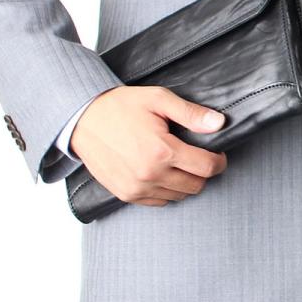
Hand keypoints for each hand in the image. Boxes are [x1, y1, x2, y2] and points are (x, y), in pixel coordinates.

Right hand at [70, 85, 227, 206]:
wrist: (82, 119)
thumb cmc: (120, 106)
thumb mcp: (158, 99)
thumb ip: (191, 114)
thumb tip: (219, 123)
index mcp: (162, 151)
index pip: (206, 167)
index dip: (219, 161)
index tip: (218, 154)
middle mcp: (150, 175)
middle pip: (196, 185)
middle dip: (203, 172)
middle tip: (198, 156)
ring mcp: (137, 188)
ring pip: (179, 196)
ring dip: (186, 182)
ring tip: (179, 162)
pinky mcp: (126, 195)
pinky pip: (159, 201)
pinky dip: (167, 190)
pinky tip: (163, 172)